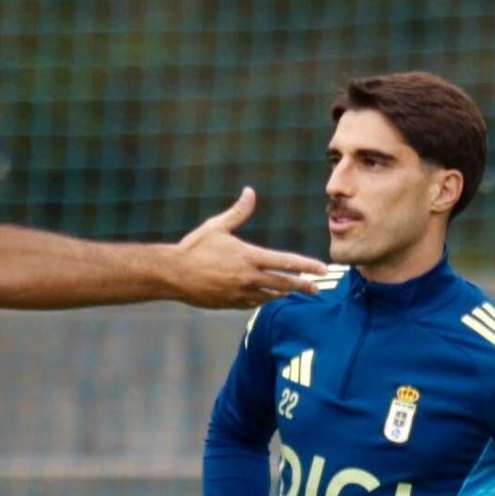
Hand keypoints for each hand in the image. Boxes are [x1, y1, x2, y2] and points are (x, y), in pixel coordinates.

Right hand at [171, 189, 329, 309]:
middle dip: (302, 285)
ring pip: (270, 296)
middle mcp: (248, 277)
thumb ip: (238, 212)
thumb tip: (250, 192)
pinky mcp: (230, 303)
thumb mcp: (217, 226)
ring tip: (294, 292)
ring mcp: (240, 293)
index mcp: (249, 256)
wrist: (173, 274)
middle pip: (284, 283)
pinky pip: (253, 303)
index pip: (286, 262)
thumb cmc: (194, 248)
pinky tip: (268, 297)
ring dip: (283, 293)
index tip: (321, 268)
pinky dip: (264, 299)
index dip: (306, 265)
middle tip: (317, 289)